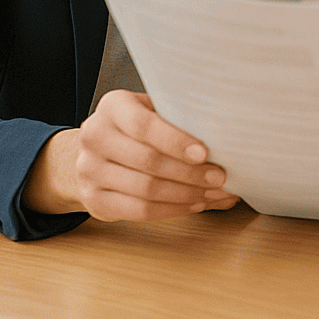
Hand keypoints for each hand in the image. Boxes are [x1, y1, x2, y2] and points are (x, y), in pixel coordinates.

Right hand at [24, 90, 237, 220]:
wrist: (96, 151)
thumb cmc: (137, 126)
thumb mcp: (151, 109)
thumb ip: (179, 116)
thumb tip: (229, 133)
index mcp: (112, 107)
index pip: (143, 126)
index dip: (175, 141)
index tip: (205, 153)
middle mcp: (94, 137)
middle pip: (148, 161)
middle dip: (190, 173)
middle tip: (221, 178)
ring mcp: (89, 172)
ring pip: (146, 190)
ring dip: (186, 194)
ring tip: (214, 193)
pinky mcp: (94, 201)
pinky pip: (139, 211)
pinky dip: (172, 210)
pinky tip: (195, 204)